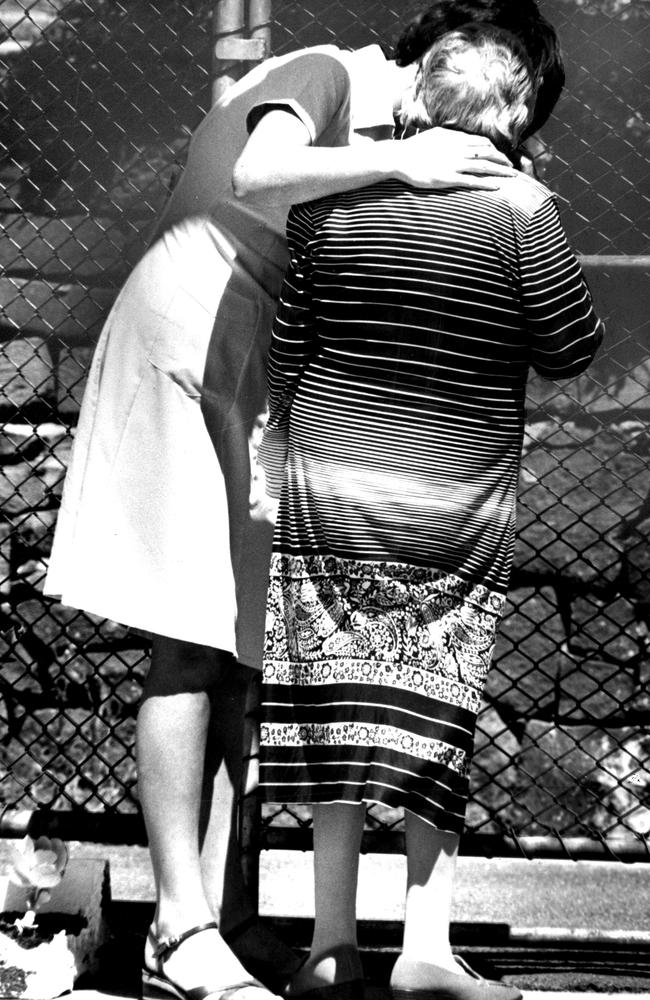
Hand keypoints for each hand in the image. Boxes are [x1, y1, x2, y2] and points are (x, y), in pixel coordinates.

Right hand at [390, 127, 516, 189]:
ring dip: (500, 171)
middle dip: (503, 160)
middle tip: (512, 167)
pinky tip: (497, 186)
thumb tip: (457, 137)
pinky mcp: (448, 178)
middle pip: (488, 153)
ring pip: (484, 166)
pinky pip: (472, 181)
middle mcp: (459, 149)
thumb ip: (450, 137)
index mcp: (456, 138)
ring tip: (512, 176)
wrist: (400, 157)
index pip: (482, 142)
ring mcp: (454, 164)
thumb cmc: (414, 148)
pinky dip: (486, 183)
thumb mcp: (435, 135)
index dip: (495, 149)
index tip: (500, 156)